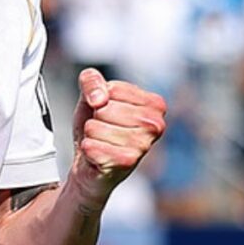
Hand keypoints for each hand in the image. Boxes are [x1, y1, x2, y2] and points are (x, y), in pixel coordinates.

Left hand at [70, 68, 166, 209]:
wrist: (90, 164)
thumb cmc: (98, 126)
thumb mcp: (91, 95)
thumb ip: (91, 80)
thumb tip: (100, 99)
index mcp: (155, 104)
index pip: (112, 89)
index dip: (99, 99)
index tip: (107, 111)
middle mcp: (156, 125)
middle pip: (103, 108)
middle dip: (95, 118)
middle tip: (104, 130)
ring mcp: (143, 145)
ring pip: (94, 127)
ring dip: (90, 135)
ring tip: (101, 143)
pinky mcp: (126, 163)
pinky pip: (90, 146)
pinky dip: (87, 149)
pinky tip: (98, 156)